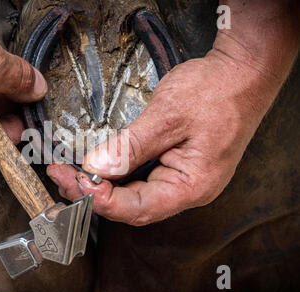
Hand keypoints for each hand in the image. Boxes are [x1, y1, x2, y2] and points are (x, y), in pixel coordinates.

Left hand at [47, 0, 297, 225]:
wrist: (241, 72)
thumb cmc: (217, 91)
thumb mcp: (168, 116)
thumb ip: (131, 145)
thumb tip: (97, 166)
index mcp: (191, 185)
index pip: (139, 208)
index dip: (103, 200)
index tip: (78, 180)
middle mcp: (185, 189)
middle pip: (131, 205)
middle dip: (93, 194)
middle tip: (62, 175)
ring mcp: (179, 177)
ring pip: (131, 193)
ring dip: (99, 184)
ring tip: (69, 171)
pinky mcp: (172, 164)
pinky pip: (138, 177)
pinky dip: (113, 173)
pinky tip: (94, 164)